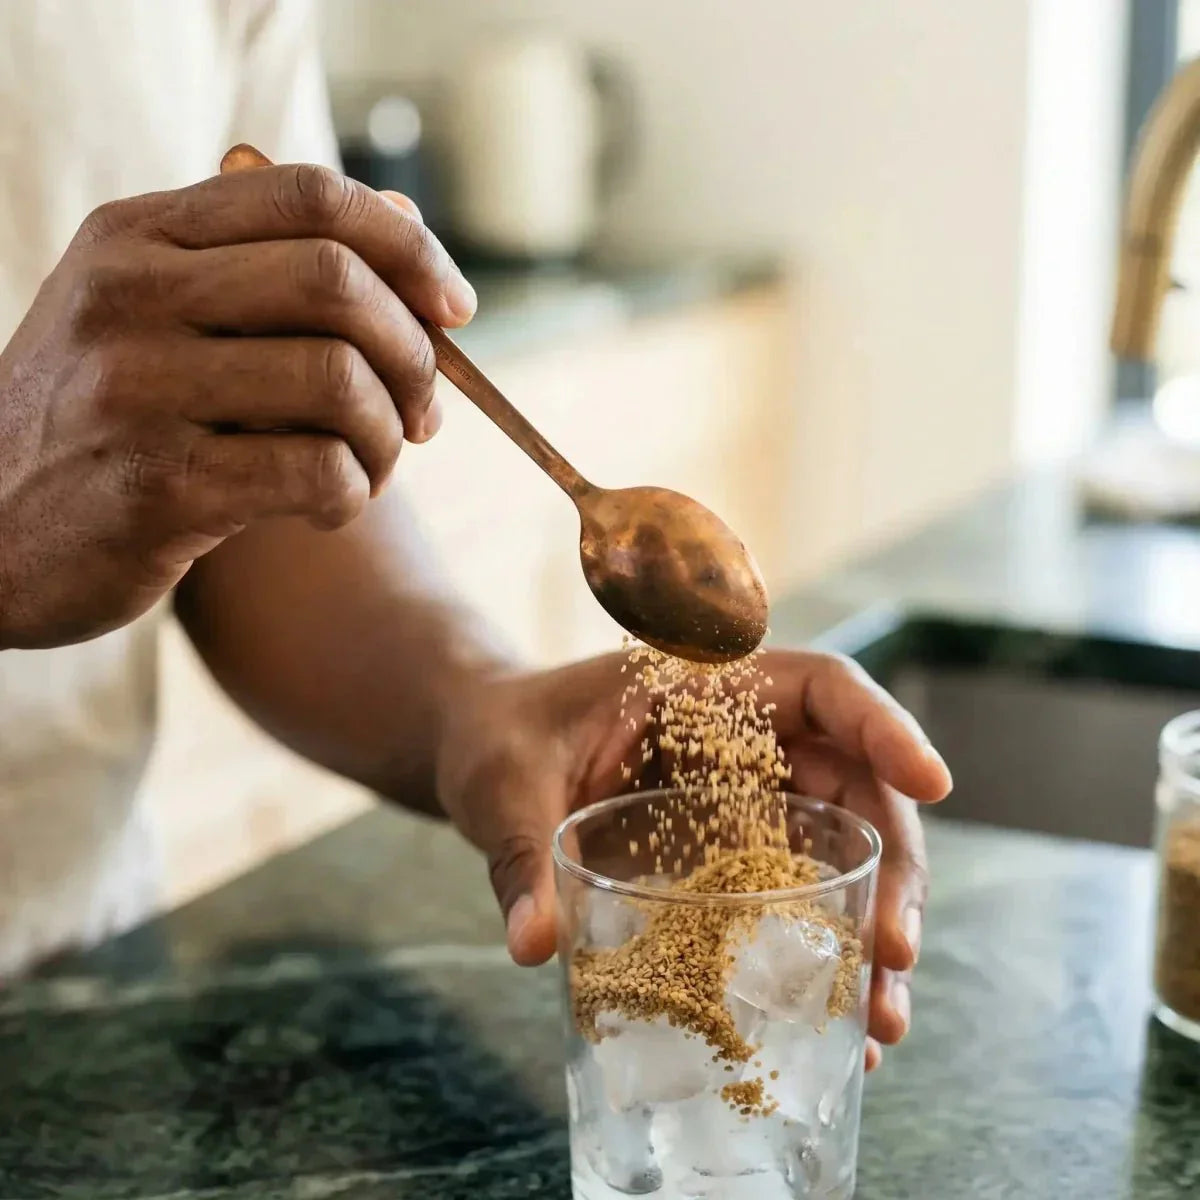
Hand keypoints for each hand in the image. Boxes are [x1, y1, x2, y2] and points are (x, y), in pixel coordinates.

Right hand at [0, 164, 473, 649]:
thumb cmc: (103, 421)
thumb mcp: (155, 316)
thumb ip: (270, 267)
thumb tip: (410, 226)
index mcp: (138, 238)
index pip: (310, 197)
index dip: (410, 249)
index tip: (456, 309)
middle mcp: (132, 296)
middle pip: (340, 283)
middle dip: (415, 354)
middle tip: (422, 411)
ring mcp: (139, 390)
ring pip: (340, 381)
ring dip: (388, 438)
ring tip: (371, 468)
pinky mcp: (160, 486)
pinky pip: (317, 471)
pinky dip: (353, 495)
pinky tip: (331, 509)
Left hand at [437, 650, 951, 1068]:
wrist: (483, 751)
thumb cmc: (500, 738)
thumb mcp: (507, 783)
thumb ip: (523, 852)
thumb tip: (534, 944)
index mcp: (706, 687)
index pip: (822, 687)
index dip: (885, 727)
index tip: (932, 783)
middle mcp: (746, 740)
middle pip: (855, 787)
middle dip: (892, 867)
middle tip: (894, 953)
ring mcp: (745, 800)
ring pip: (841, 851)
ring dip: (872, 931)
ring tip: (879, 1023)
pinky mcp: (729, 853)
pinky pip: (796, 895)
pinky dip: (823, 955)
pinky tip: (833, 1026)